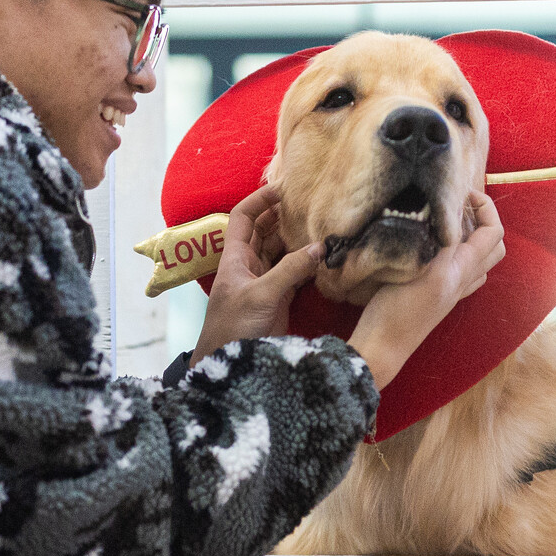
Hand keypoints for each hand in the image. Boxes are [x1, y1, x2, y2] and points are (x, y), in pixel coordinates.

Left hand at [192, 185, 323, 356]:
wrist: (229, 367)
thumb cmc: (234, 327)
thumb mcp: (262, 295)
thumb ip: (291, 269)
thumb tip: (321, 247)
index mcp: (236, 258)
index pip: (244, 217)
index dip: (260, 200)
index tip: (284, 188)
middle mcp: (249, 266)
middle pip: (266, 231)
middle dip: (285, 217)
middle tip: (312, 204)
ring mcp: (265, 283)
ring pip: (282, 252)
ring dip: (299, 241)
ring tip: (323, 226)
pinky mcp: (278, 300)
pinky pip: (294, 274)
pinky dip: (308, 266)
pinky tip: (325, 258)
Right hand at [350, 191, 505, 388]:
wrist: (383, 347)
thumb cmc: (396, 309)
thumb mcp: (419, 267)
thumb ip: (438, 241)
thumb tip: (448, 212)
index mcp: (461, 270)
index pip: (493, 232)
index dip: (485, 207)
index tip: (462, 193)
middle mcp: (463, 281)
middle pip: (494, 247)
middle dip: (484, 221)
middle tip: (456, 206)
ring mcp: (453, 293)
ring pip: (480, 262)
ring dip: (473, 239)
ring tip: (447, 224)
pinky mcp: (439, 300)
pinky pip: (464, 276)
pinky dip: (460, 257)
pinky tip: (436, 251)